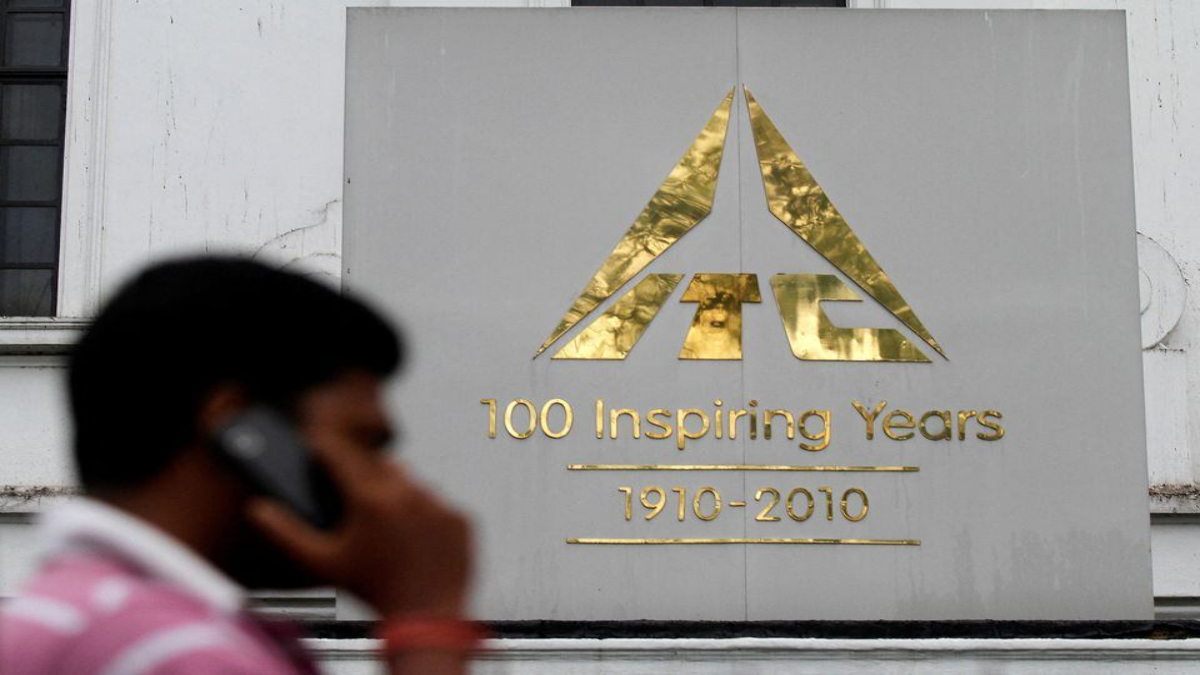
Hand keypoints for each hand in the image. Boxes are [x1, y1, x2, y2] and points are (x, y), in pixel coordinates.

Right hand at [247, 433, 472, 617]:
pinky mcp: (461, 518)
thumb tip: (257, 509)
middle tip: (354, 498)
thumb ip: (285, 533)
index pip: (341, 456)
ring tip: (387, 523)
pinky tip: (416, 537)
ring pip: (413, 484)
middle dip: (364, 476)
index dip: (323, 447)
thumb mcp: (321, 563)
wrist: (426, 619)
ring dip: (398, 495)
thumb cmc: (370, 590)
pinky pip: (440, 505)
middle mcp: (409, 493)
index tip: (313, 443)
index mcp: (371, 499)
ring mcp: (440, 504)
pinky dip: (428, 515)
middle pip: (379, 466)